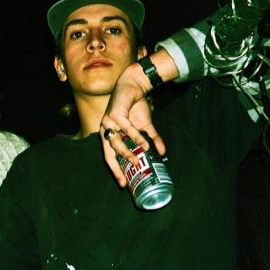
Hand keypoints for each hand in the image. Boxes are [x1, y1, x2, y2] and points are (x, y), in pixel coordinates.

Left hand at [99, 65, 165, 186]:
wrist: (134, 85)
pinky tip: (144, 144)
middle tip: (126, 180)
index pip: (110, 157)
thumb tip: (163, 153)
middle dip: (116, 168)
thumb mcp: (145, 126)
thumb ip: (151, 139)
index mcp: (110, 136)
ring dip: (126, 152)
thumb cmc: (135, 107)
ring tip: (138, 160)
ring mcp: (108, 122)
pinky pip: (125, 128)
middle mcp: (105, 130)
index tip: (124, 184)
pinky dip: (135, 137)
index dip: (116, 170)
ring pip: (115, 142)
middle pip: (108, 153)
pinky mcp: (114, 113)